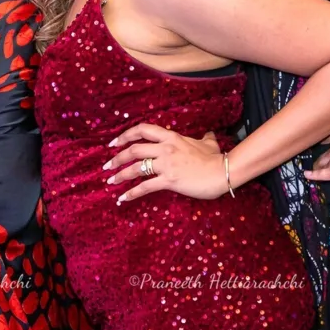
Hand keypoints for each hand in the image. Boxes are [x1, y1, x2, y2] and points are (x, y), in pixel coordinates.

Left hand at [104, 124, 224, 202]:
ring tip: (111, 181)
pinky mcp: (169, 180)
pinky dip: (131, 193)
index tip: (114, 142)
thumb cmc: (215, 159)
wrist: (222, 172)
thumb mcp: (208, 143)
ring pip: (135, 168)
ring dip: (120, 175)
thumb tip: (209, 135)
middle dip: (117, 157)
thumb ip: (205, 138)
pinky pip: (145, 187)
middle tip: (107, 166)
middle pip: (133, 149)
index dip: (125, 135)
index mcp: (171, 137)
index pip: (142, 130)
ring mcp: (166, 164)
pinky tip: (122, 198)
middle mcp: (165, 148)